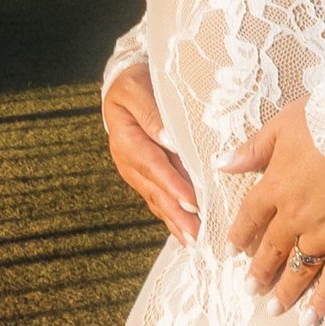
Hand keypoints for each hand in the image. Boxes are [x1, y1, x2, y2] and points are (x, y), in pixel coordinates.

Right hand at [104, 62, 197, 244]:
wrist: (126, 84)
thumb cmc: (135, 83)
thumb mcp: (138, 90)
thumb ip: (153, 114)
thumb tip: (170, 140)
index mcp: (127, 141)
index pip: (152, 166)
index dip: (172, 185)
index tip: (192, 201)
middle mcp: (130, 162)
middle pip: (156, 191)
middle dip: (178, 215)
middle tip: (198, 235)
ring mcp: (138, 172)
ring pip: (158, 200)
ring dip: (176, 222)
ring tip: (196, 241)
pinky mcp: (147, 176)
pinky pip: (160, 198)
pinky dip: (173, 216)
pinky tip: (187, 233)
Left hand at [219, 99, 324, 323]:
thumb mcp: (284, 124)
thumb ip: (252, 148)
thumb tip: (220, 164)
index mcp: (275, 186)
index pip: (250, 217)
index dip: (240, 236)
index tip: (231, 252)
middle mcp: (294, 215)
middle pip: (271, 249)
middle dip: (258, 271)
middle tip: (249, 290)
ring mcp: (324, 231)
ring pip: (299, 267)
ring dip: (284, 290)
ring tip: (273, 308)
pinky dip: (323, 298)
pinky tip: (312, 318)